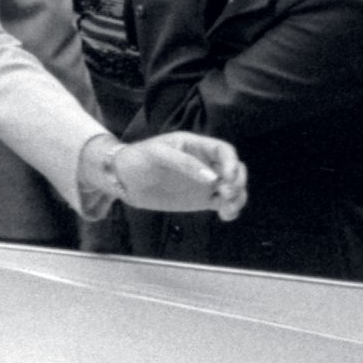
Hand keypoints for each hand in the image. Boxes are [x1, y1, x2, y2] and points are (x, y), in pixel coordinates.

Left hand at [115, 133, 248, 218]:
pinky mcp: (202, 199)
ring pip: (234, 188)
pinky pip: (224, 203)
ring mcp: (205, 182)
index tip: (227, 178)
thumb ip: (184, 163)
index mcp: (195, 146)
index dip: (231, 163)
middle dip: (238, 181)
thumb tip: (212, 178)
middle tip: (225, 193)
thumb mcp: (157, 155)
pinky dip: (231, 209)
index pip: (223, 150)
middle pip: (235, 169)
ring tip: (226, 208)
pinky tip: (225, 216)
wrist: (124, 180)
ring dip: (238, 197)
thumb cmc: (138, 159)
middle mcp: (204, 163)